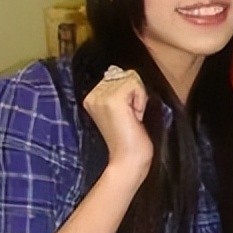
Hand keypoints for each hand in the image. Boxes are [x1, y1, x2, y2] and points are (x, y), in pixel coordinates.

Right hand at [82, 66, 152, 185]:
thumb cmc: (130, 138)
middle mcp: (92, 95)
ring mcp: (100, 96)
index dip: (131, 94)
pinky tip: (135, 116)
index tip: (126, 115)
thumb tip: (129, 72)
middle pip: (126, 74)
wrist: (128, 159)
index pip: (119, 75)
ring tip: (132, 117)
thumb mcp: (123, 109)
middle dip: (135, 95)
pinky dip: (141, 100)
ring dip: (139, 98)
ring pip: (132, 78)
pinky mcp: (113, 99)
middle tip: (130, 117)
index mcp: (91, 97)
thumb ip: (121, 91)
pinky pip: (136, 84)